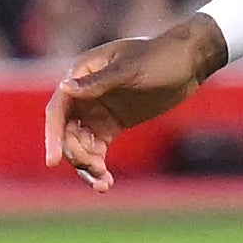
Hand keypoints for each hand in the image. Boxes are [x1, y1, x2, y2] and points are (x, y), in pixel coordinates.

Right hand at [45, 18, 223, 184]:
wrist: (189, 62)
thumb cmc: (159, 57)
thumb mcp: (130, 69)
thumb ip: (98, 81)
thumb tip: (64, 88)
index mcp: (81, 74)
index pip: (58, 110)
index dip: (53, 136)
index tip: (53, 162)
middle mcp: (84, 94)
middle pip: (67, 132)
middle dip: (77, 155)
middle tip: (96, 171)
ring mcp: (97, 111)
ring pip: (80, 145)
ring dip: (87, 166)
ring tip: (103, 185)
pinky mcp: (111, 124)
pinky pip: (96, 149)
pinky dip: (98, 165)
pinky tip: (107, 182)